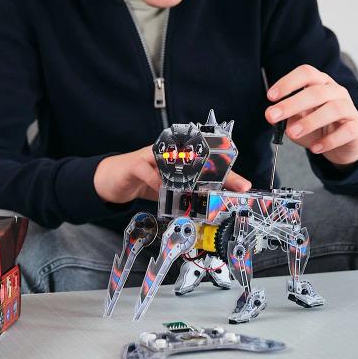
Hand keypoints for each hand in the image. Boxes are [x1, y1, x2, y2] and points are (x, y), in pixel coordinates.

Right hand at [94, 145, 251, 203]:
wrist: (113, 179)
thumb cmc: (145, 180)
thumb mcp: (171, 189)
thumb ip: (189, 193)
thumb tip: (214, 205)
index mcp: (179, 158)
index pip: (207, 162)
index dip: (226, 173)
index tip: (243, 185)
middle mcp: (168, 153)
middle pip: (196, 160)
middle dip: (216, 174)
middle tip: (233, 186)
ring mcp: (151, 156)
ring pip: (174, 162)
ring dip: (187, 176)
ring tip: (200, 189)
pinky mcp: (135, 163)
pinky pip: (148, 171)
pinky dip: (155, 181)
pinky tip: (161, 189)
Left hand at [266, 64, 357, 165]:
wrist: (340, 145)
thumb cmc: (315, 126)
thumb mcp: (298, 118)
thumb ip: (287, 115)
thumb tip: (273, 115)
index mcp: (320, 82)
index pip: (306, 73)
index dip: (288, 83)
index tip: (270, 97)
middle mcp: (336, 91)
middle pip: (316, 92)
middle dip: (291, 104)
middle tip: (272, 116)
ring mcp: (349, 108)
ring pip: (333, 109)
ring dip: (309, 122)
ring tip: (292, 133)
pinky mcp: (357, 129)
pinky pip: (346, 131)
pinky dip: (329, 140)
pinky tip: (315, 148)